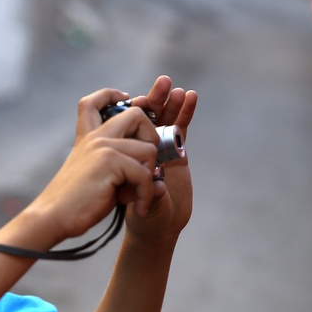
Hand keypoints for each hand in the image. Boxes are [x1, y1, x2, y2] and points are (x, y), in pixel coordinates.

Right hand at [27, 87, 163, 243]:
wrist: (53, 216)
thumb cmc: (74, 202)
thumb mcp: (90, 173)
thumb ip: (111, 160)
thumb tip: (146, 160)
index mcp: (86, 138)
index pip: (93, 102)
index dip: (111, 94)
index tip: (126, 98)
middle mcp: (95, 137)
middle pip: (137, 115)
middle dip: (151, 138)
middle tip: (146, 165)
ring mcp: (103, 146)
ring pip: (149, 149)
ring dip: (150, 177)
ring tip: (137, 196)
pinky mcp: (110, 161)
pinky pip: (145, 173)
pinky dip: (146, 194)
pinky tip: (138, 207)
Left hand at [127, 76, 197, 244]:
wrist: (156, 227)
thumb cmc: (139, 216)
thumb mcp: (138, 204)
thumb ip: (151, 194)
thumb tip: (160, 186)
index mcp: (120, 152)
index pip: (122, 124)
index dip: (127, 109)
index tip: (131, 99)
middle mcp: (138, 147)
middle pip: (146, 117)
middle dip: (153, 99)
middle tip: (161, 84)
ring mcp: (159, 148)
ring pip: (165, 120)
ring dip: (171, 103)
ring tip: (177, 89)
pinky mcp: (178, 154)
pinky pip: (181, 130)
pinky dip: (186, 114)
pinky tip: (191, 98)